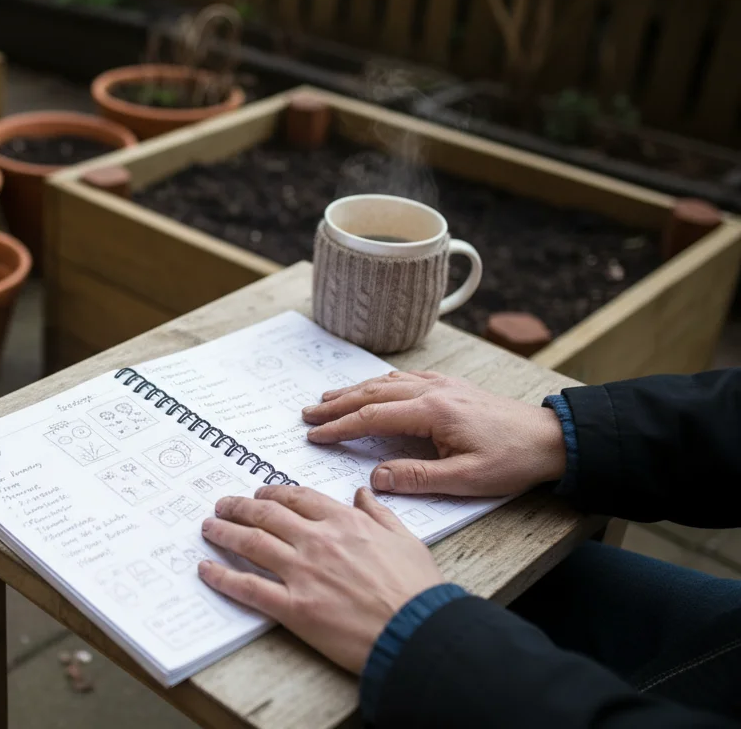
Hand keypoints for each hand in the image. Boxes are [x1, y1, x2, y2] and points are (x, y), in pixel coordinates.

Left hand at [198, 487, 443, 673]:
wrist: (417, 632)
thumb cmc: (418, 591)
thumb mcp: (406, 540)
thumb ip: (380, 514)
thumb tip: (362, 494)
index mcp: (344, 523)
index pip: (298, 498)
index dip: (273, 492)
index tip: (260, 492)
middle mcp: (317, 541)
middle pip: (266, 514)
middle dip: (240, 506)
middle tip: (223, 505)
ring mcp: (302, 573)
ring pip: (251, 543)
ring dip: (224, 532)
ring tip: (208, 527)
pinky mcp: (293, 607)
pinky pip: (249, 588)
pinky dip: (222, 577)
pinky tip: (206, 570)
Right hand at [300, 371, 565, 496]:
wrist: (552, 438)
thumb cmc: (513, 460)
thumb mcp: (466, 480)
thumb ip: (418, 478)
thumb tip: (375, 478)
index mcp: (432, 412)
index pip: (373, 417)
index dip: (340, 427)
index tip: (315, 435)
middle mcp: (432, 391)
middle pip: (372, 394)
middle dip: (336, 405)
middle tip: (307, 414)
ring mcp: (441, 385)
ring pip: (385, 383)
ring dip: (353, 391)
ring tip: (327, 400)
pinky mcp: (450, 387)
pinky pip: (404, 379)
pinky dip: (378, 383)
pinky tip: (370, 387)